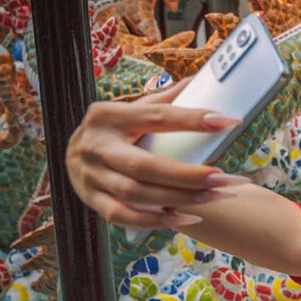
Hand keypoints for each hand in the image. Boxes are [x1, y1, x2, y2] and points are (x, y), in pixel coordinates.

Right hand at [65, 78, 247, 229]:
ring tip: (217, 195)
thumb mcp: (133, 109)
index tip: (228, 122)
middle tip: (225, 178)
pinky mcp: (91, 200)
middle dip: (188, 175)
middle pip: (145, 166)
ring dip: (181, 198)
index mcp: (109, 115)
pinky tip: (190, 216)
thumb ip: (165, 100)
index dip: (193, 120)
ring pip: (138, 194)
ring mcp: (91, 176)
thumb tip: (202, 80)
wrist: (72, 155)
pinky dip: (158, 221)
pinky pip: (125, 216)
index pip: (157, 117)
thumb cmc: (115, 130)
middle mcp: (96, 146)